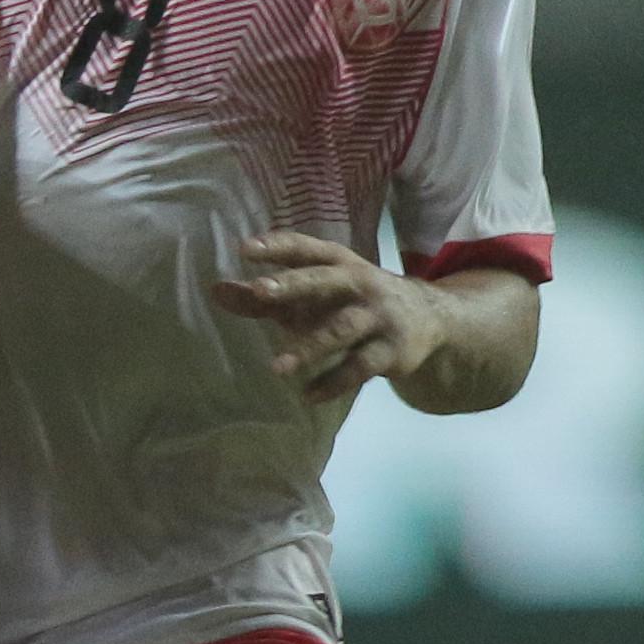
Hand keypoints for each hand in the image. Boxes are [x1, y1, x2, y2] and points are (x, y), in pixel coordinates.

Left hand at [210, 230, 444, 402]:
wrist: (429, 318)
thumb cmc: (352, 301)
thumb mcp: (313, 295)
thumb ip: (264, 297)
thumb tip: (214, 291)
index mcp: (338, 263)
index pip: (305, 250)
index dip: (277, 247)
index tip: (245, 249)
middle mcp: (359, 284)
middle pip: (324, 281)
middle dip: (293, 285)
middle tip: (259, 292)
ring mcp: (377, 317)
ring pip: (341, 330)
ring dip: (309, 347)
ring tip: (276, 368)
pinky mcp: (391, 351)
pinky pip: (359, 368)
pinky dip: (333, 383)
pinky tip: (307, 396)